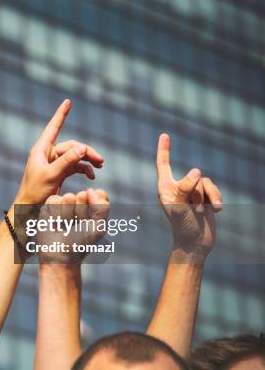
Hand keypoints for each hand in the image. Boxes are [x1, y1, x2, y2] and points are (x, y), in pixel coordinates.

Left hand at [15, 99, 103, 204]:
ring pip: (75, 156)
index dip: (61, 114)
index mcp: (41, 150)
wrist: (29, 208)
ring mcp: (54, 163)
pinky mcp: (59, 172)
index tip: (68, 101)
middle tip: (101, 161)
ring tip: (100, 166)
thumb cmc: (35, 191)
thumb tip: (82, 147)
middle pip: (71, 146)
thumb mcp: (52, 175)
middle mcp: (47, 154)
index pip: (53, 127)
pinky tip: (91, 175)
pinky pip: (74, 166)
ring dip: (88, 159)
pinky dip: (84, 169)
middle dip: (86, 151)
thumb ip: (67, 161)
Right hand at [37, 189, 109, 263]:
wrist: (60, 255)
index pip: (98, 194)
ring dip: (66, 214)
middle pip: (82, 195)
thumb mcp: (99, 227)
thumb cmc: (80, 244)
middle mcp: (78, 204)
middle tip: (75, 225)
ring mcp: (63, 205)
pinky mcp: (48, 207)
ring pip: (68, 196)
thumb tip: (90, 190)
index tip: (90, 221)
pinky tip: (54, 222)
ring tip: (64, 225)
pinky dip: (55, 212)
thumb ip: (102, 207)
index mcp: (92, 208)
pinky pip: (54, 199)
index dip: (95, 206)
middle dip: (80, 210)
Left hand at [156, 133, 222, 258]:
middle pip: (193, 176)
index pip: (163, 164)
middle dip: (197, 192)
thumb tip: (196, 171)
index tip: (164, 135)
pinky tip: (215, 212)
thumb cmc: (181, 226)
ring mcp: (192, 192)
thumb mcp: (178, 207)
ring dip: (207, 197)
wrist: (195, 243)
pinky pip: (214, 189)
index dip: (164, 150)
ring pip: (205, 182)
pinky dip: (216, 199)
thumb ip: (184, 188)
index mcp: (165, 188)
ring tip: (202, 211)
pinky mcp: (205, 198)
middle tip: (193, 209)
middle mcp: (178, 187)